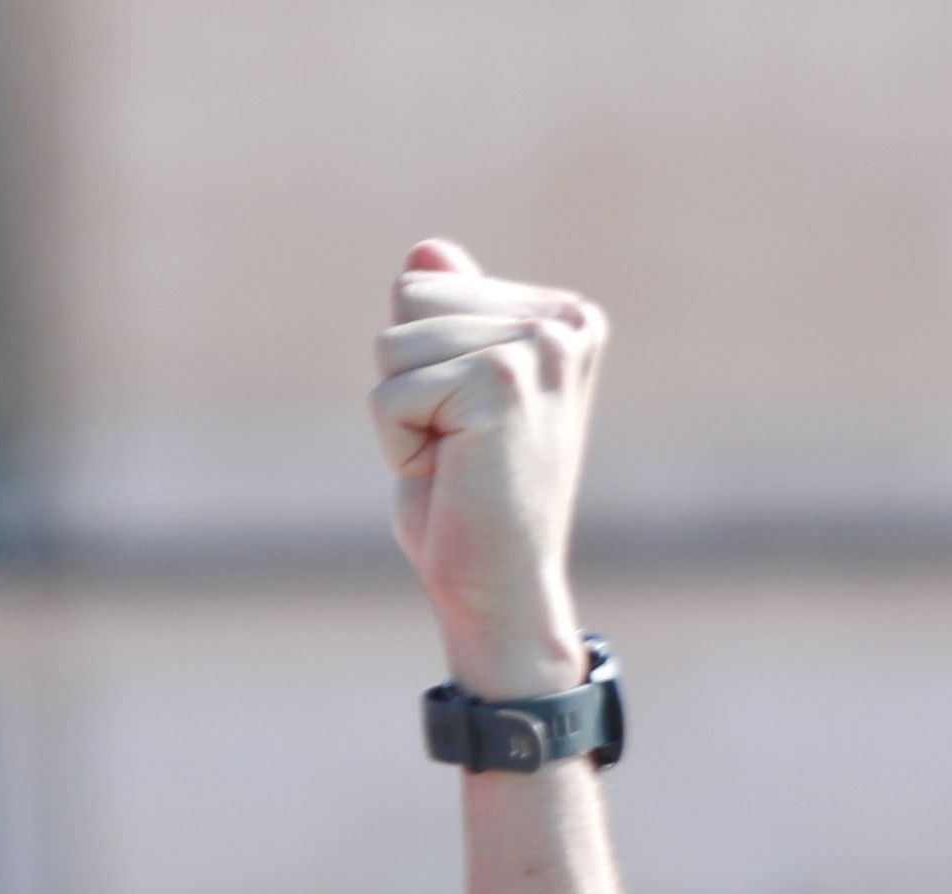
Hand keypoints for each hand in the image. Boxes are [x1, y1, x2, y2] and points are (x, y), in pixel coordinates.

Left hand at [372, 239, 602, 699]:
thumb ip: (448, 319)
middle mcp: (563, 320)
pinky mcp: (503, 381)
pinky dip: (397, 445)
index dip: (415, 367)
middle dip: (404, 384)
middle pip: (406, 303)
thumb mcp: (448, 395)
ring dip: (401, 416)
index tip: (463, 422)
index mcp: (561, 314)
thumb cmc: (468, 500)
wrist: (499, 586)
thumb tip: (425, 249)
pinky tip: (450, 473)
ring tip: (455, 459)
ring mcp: (540, 346)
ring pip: (392, 345)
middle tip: (456, 447)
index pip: (423, 287)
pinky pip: (388, 394)